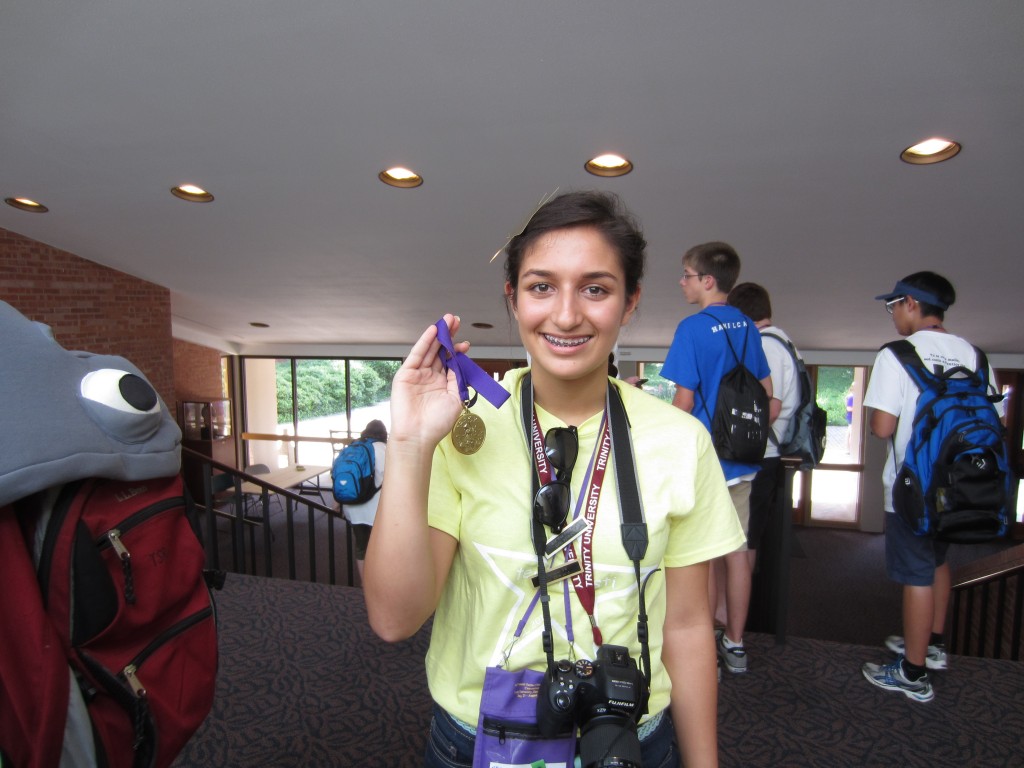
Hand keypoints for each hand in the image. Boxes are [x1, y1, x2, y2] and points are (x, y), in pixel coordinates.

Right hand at [389, 314, 468, 447]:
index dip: (457, 351)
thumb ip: (458, 379)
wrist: (418, 435)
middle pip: (440, 351)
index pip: (451, 362)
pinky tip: (433, 331)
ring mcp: (417, 374)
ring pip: (430, 350)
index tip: (466, 344)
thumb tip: (460, 361)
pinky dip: (425, 341)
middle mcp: (430, 377)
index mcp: (442, 383)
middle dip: (449, 336)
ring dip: (438, 334)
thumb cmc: (437, 423)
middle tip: (457, 320)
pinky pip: (417, 354)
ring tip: (448, 320)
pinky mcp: (406, 374)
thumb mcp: (455, 399)